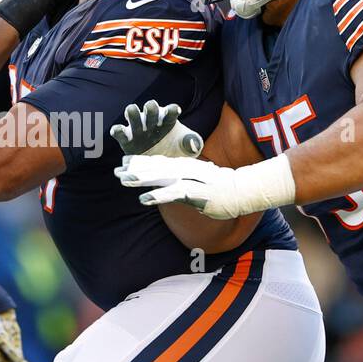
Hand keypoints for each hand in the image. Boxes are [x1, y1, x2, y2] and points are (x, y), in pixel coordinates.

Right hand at [110, 100, 203, 157]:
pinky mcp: (127, 140)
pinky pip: (119, 132)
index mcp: (168, 121)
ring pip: (132, 114)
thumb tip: (193, 143)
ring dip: (132, 113)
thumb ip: (193, 144)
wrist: (160, 169)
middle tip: (151, 109)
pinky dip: (117, 130)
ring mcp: (138, 130)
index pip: (170, 112)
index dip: (172, 110)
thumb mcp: (187, 149)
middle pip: (150, 108)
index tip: (175, 111)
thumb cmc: (174, 153)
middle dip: (151, 107)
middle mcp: (152, 122)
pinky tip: (118, 130)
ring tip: (133, 113)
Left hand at [114, 152, 295, 218]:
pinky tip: (143, 199)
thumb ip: (186, 179)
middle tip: (117, 170)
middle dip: (136, 168)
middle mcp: (186, 170)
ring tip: (123, 180)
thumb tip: (173, 181)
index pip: (160, 162)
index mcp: (186, 166)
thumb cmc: (222, 186)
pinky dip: (158, 196)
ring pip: (161, 177)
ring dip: (141, 179)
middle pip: (156, 167)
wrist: (245, 190)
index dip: (141, 162)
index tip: (124, 163)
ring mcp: (191, 180)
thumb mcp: (201, 179)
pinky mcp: (195, 193)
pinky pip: (173, 194)